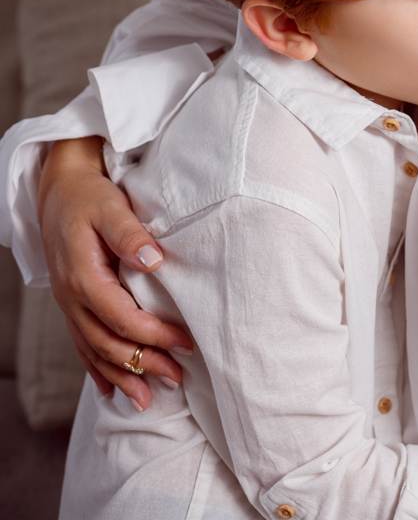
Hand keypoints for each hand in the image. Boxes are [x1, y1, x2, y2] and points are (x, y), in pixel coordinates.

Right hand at [37, 137, 191, 409]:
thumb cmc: (89, 197)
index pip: (122, 317)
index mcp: (84, 277)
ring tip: (148, 400)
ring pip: (93, 349)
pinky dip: (97, 368)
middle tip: (177, 378)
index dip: (154, 335)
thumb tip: (153, 260)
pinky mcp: (72, 304)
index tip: (186, 344)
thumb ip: (131, 235)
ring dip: (121, 375)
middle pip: (108, 342)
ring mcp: (69, 304)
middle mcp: (72, 297)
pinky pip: (82, 343)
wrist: (58, 191)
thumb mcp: (111, 208)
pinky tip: (111, 389)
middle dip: (143, 364)